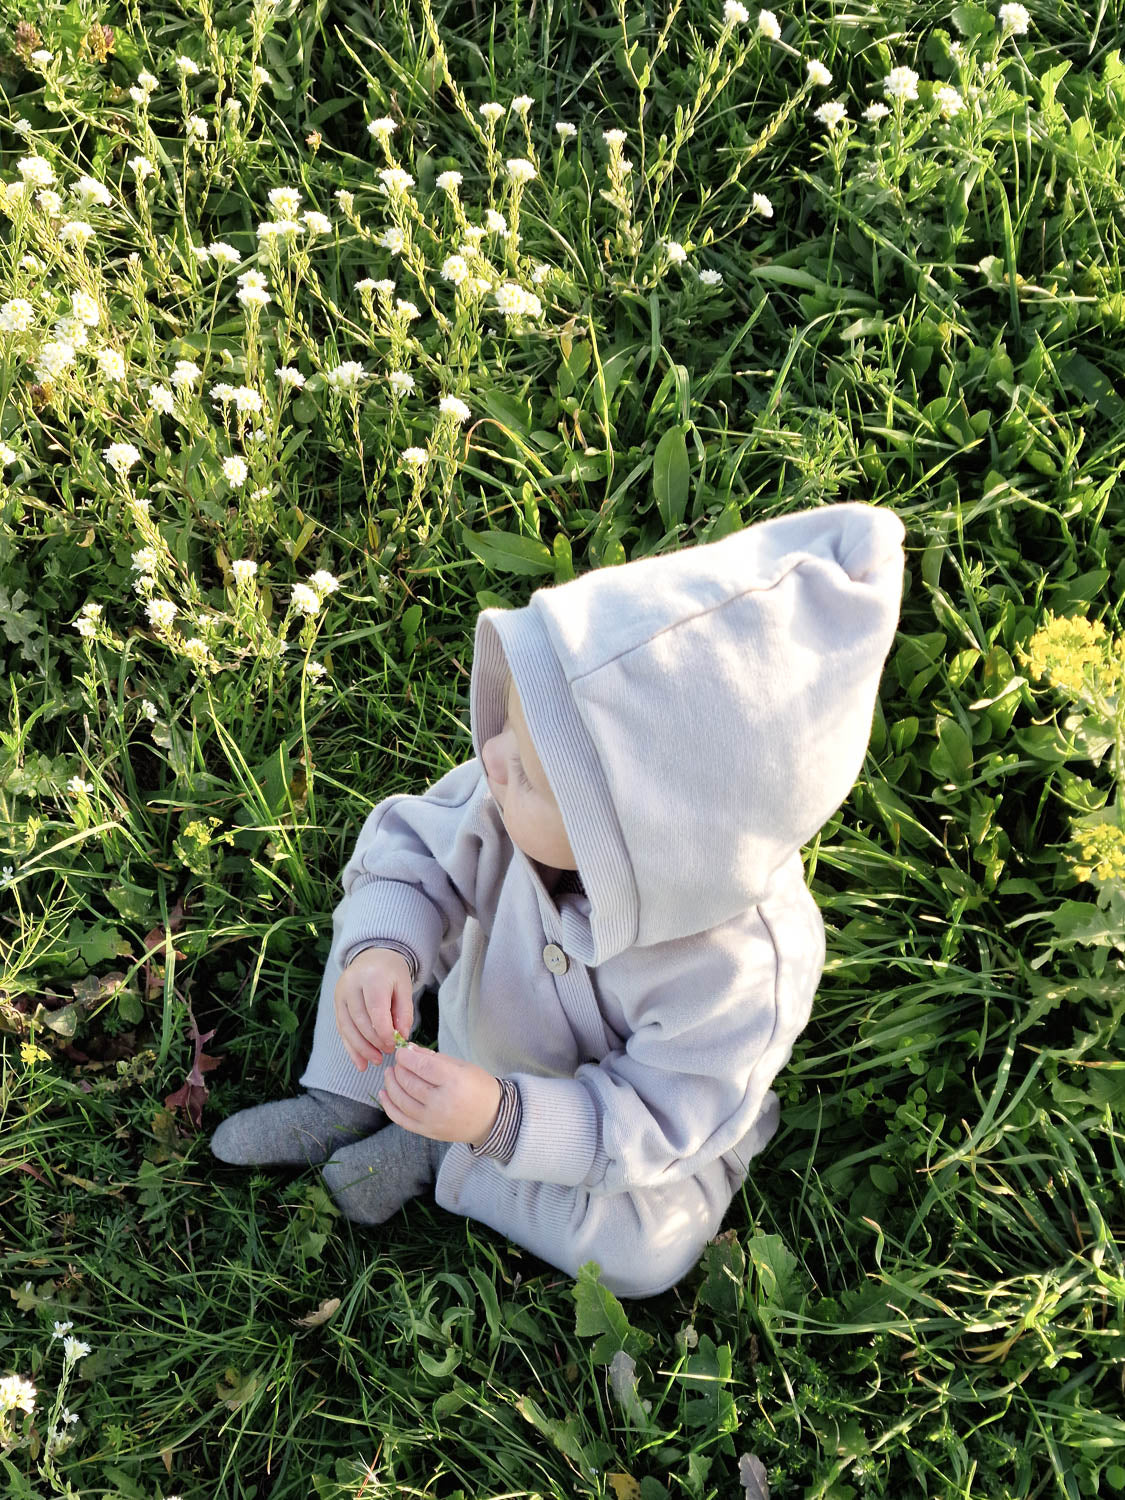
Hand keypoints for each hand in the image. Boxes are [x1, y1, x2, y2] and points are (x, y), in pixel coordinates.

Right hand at [333, 947, 413, 1070]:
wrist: (373, 955)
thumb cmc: (392, 973)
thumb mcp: (404, 987)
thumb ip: (404, 1012)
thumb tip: (401, 1037)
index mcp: (372, 976)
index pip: (375, 1009)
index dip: (384, 1031)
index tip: (394, 1045)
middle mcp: (351, 984)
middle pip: (359, 1020)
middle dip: (373, 1042)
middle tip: (387, 1053)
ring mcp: (340, 994)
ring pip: (347, 1027)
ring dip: (360, 1048)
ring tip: (375, 1061)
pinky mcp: (336, 1003)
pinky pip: (342, 1028)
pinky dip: (350, 1047)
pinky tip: (360, 1062)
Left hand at [380, 1046, 501, 1147]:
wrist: (491, 1118)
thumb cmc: (478, 1088)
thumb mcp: (462, 1066)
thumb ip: (434, 1058)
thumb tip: (409, 1050)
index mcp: (454, 1081)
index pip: (421, 1066)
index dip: (406, 1057)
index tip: (401, 1052)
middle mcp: (442, 1103)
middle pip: (409, 1082)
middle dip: (398, 1069)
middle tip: (398, 1062)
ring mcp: (432, 1120)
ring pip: (401, 1100)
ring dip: (390, 1084)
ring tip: (390, 1074)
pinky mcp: (427, 1131)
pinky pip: (400, 1119)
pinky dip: (388, 1105)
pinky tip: (384, 1093)